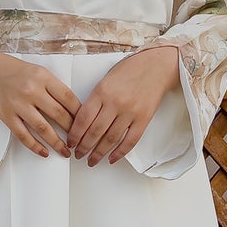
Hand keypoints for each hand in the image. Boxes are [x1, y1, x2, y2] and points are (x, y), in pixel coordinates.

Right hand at [0, 41, 80, 157]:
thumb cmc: (14, 71)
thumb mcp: (38, 72)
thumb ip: (54, 87)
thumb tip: (73, 108)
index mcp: (43, 77)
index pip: (68, 98)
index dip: (80, 113)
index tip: (86, 123)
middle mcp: (31, 90)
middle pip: (59, 114)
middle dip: (72, 130)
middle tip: (79, 140)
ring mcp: (18, 104)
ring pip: (43, 128)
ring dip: (57, 142)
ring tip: (65, 151)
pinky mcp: (7, 116)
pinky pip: (23, 135)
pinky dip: (35, 146)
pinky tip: (44, 152)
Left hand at [67, 43, 180, 164]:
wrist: (156, 66)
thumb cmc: (130, 70)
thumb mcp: (105, 80)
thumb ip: (95, 99)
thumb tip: (82, 122)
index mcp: (102, 91)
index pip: (83, 119)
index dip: (75, 134)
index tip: (71, 142)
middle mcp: (115, 103)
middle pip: (95, 132)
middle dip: (84, 147)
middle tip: (78, 155)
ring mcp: (130, 112)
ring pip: (111, 139)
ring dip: (99, 153)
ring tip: (92, 160)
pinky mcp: (143, 119)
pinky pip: (130, 141)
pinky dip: (120, 152)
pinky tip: (112, 158)